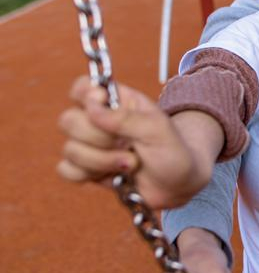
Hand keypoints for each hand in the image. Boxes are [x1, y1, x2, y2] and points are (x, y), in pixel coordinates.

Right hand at [57, 76, 212, 208]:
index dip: (85, 95)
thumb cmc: (173, 151)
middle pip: (68, 120)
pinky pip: (66, 170)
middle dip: (99, 138)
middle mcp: (99, 122)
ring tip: (131, 164)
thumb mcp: (157, 129)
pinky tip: (112, 176)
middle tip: (128, 145)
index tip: (103, 105)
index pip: (82, 87)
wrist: (178, 186)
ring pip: (69, 149)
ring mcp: (92, 146)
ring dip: (102, 161)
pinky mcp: (87, 169)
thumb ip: (125, 117)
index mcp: (118, 103)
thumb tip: (92, 108)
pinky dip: (87, 175)